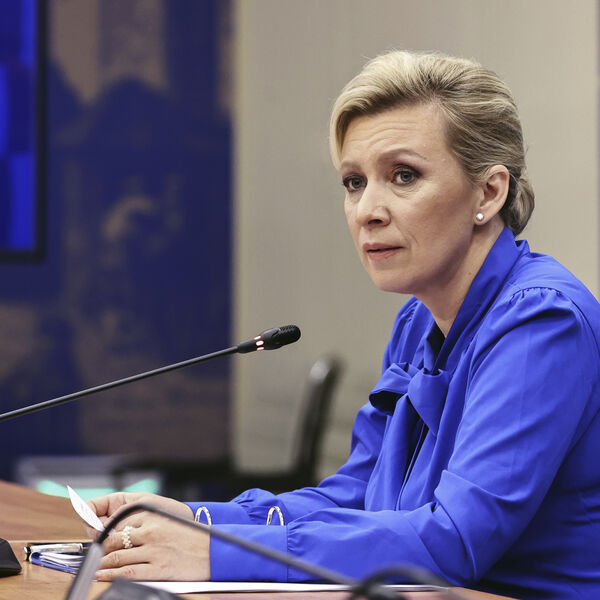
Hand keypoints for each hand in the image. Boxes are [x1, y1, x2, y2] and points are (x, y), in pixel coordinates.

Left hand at [95, 512, 209, 580]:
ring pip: (117, 556)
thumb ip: (148, 524)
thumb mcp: (169, 522)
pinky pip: (127, 572)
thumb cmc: (193, 537)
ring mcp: (153, 550)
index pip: (120, 523)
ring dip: (102, 563)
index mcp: (154, 516)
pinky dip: (110, 575)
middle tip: (93, 555)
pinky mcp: (157, 568)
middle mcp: (151, 531)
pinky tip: (102, 576)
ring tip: (94, 568)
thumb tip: (126, 533)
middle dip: (100, 548)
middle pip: (115, 539)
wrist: (214, 551)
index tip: (99, 538)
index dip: (106, 532)